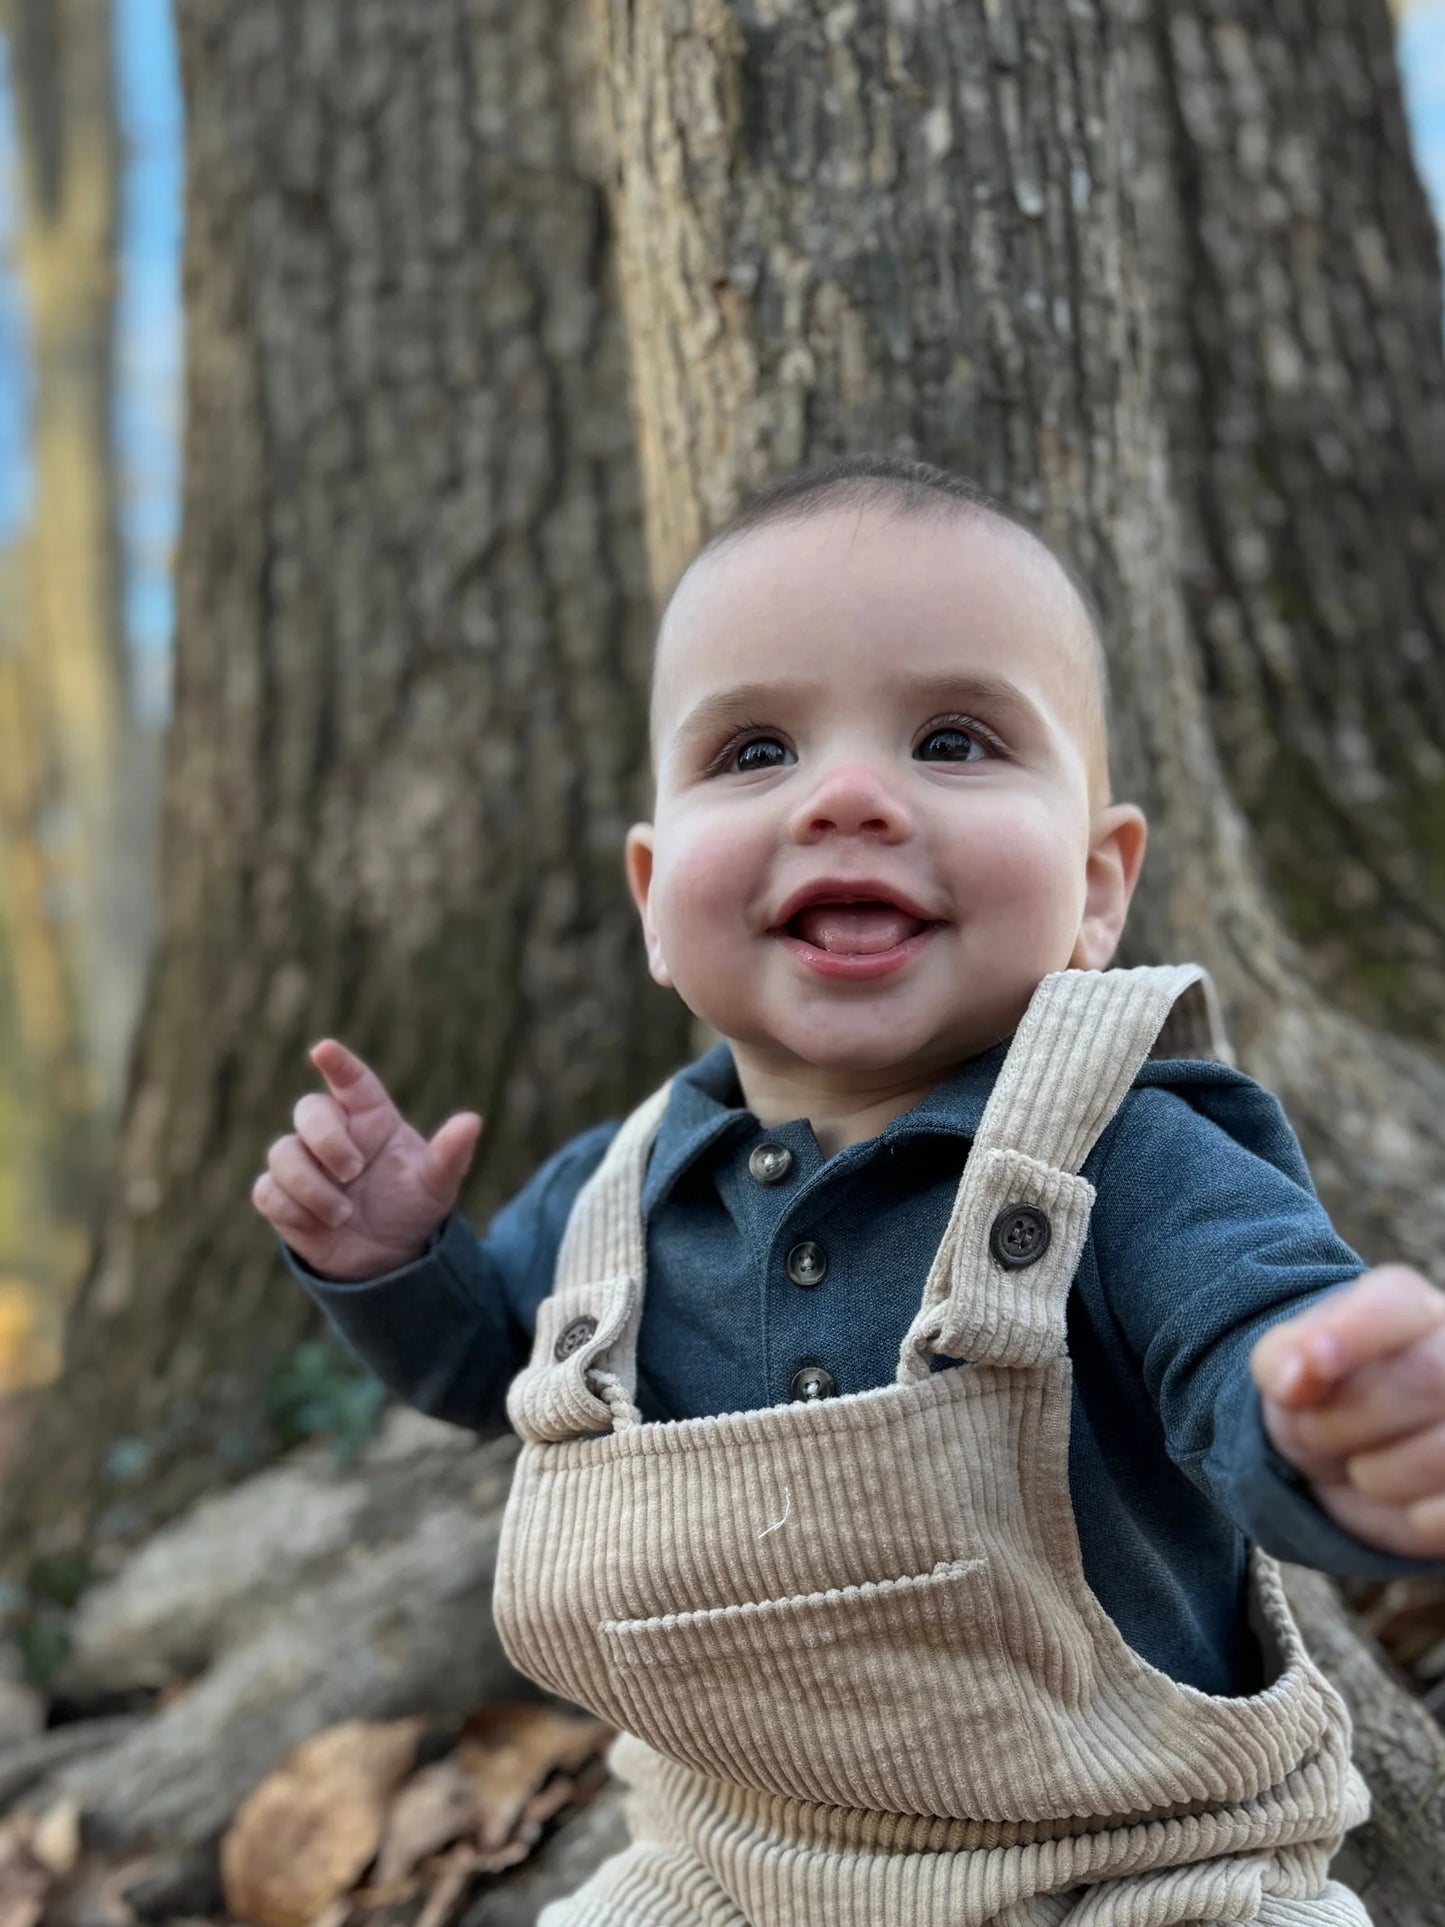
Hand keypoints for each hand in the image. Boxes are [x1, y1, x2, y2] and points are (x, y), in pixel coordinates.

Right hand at [252, 1040, 482, 1280]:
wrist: (389, 1257)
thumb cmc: (412, 1207)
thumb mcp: (437, 1184)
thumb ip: (450, 1154)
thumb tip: (473, 1121)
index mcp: (371, 1117)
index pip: (352, 1080)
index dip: (338, 1063)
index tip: (324, 1050)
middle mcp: (334, 1132)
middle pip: (309, 1109)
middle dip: (327, 1140)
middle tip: (353, 1172)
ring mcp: (304, 1162)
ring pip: (282, 1152)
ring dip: (312, 1186)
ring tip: (344, 1215)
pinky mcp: (281, 1195)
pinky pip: (267, 1191)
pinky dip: (293, 1210)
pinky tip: (320, 1226)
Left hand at [1251, 1264, 1444, 1557]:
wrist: (1350, 1463)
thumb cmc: (1322, 1403)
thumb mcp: (1286, 1373)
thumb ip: (1282, 1359)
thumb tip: (1297, 1376)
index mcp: (1412, 1311)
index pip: (1395, 1302)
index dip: (1353, 1333)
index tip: (1313, 1364)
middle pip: (1427, 1375)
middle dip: (1348, 1420)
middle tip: (1312, 1436)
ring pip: (1444, 1451)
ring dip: (1378, 1475)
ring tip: (1360, 1469)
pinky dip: (1415, 1518)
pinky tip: (1404, 1503)